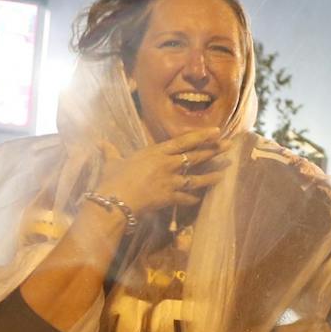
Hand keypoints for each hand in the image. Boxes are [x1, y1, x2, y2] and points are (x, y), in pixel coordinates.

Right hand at [98, 127, 230, 214]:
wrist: (116, 200)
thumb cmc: (113, 178)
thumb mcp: (112, 162)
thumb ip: (110, 151)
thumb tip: (101, 143)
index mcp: (157, 152)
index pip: (184, 141)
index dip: (202, 136)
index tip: (217, 131)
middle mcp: (168, 165)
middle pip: (196, 157)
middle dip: (214, 151)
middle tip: (229, 147)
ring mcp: (171, 182)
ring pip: (197, 178)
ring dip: (212, 176)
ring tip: (225, 172)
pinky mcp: (169, 198)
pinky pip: (186, 198)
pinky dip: (193, 198)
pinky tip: (201, 198)